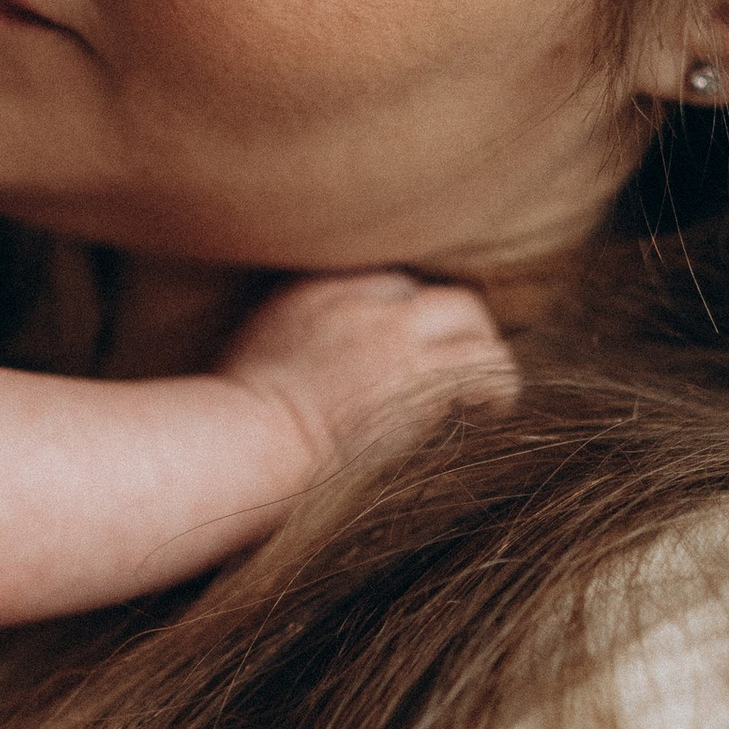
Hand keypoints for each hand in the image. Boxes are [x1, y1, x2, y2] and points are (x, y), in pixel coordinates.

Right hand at [214, 271, 514, 472]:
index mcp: (315, 290)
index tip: (413, 349)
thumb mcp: (251, 353)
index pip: (388, 283)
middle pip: (434, 292)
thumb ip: (290, 337)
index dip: (409, 316)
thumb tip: (311, 359)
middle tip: (458, 365)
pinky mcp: (422, 379)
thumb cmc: (231, 425)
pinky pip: (488, 367)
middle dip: (454, 326)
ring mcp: (394, 337)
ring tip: (486, 391)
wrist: (240, 445)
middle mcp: (360, 302)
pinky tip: (491, 412)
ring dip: (481, 354)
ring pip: (471, 320)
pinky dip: (496, 387)